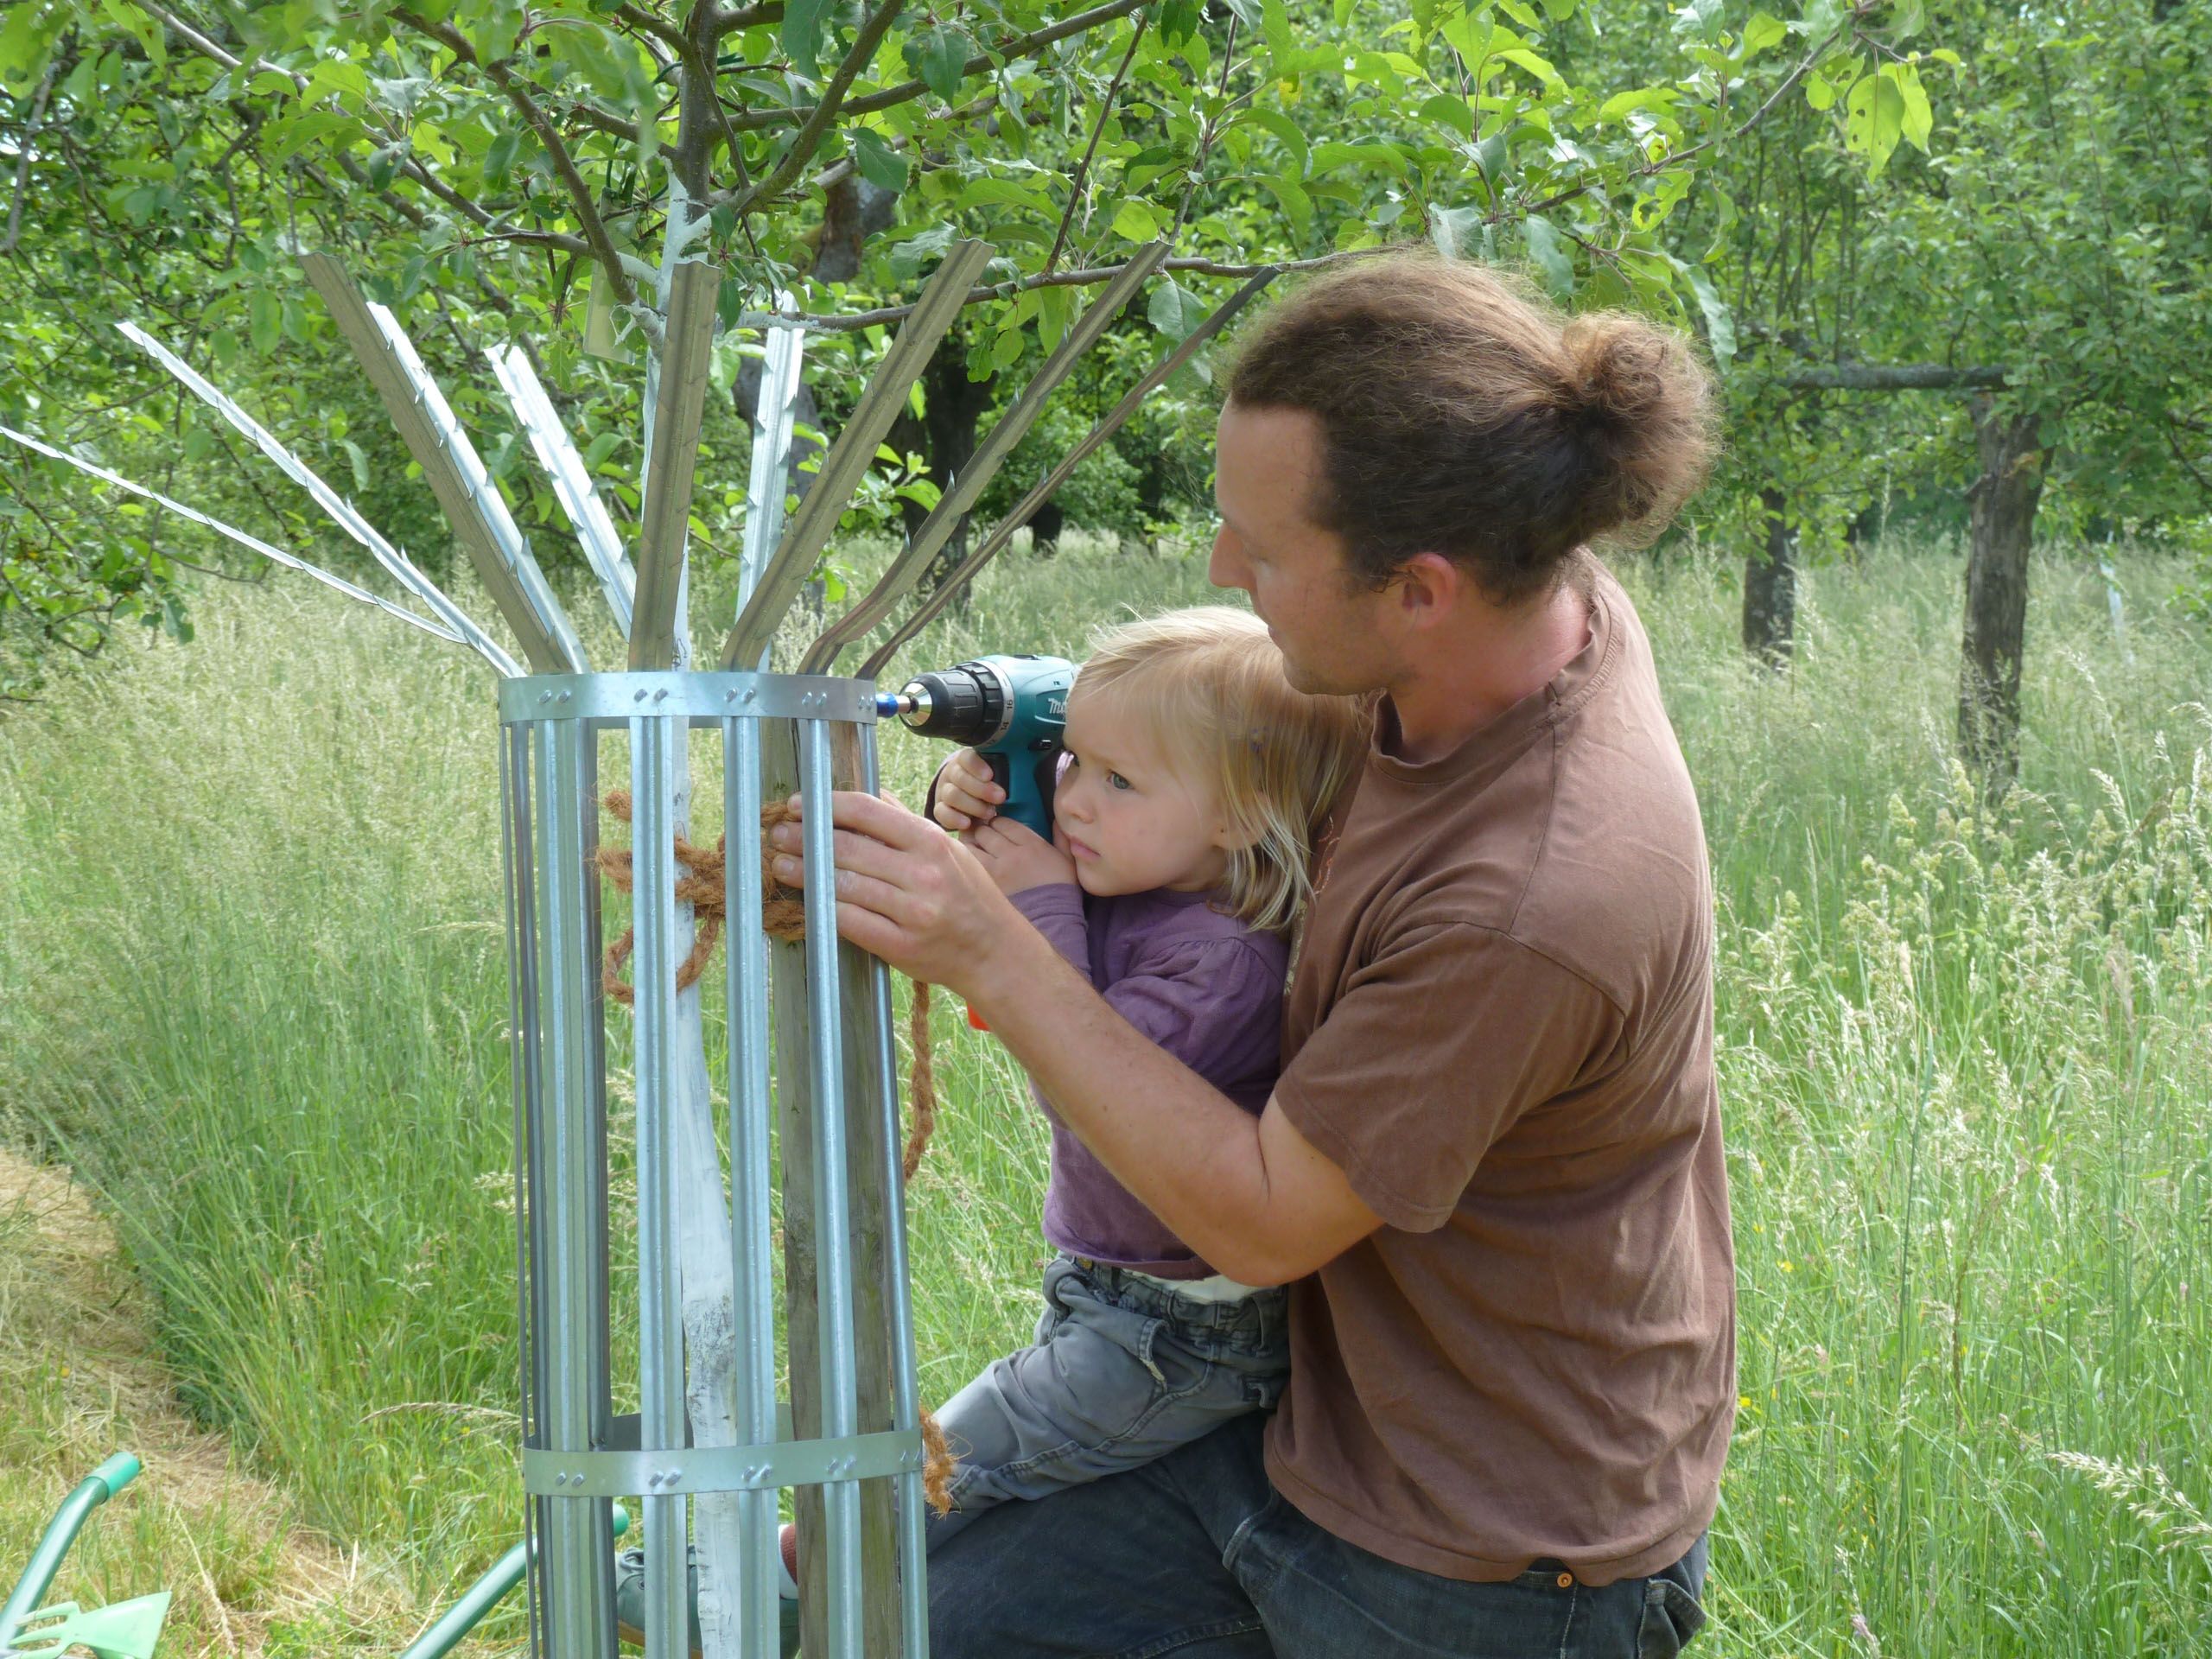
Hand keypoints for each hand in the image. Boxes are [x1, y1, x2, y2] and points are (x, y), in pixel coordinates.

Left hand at [767, 788, 1025, 993]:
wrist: (994, 952)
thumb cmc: (969, 896)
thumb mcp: (947, 850)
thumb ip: (906, 823)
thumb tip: (870, 795)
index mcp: (930, 841)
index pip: (867, 811)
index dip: (826, 805)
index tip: (798, 804)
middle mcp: (922, 873)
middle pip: (847, 847)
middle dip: (804, 839)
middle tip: (778, 833)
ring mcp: (911, 912)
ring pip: (843, 885)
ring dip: (804, 873)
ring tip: (781, 864)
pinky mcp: (900, 945)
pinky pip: (849, 922)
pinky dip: (821, 910)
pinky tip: (805, 900)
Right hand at [930, 748, 1003, 831]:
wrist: (970, 797)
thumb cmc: (989, 784)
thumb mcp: (997, 774)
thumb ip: (1005, 772)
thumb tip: (1023, 773)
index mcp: (966, 761)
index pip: (967, 758)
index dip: (977, 766)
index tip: (990, 775)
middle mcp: (952, 774)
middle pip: (960, 777)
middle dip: (982, 789)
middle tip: (1000, 798)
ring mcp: (944, 791)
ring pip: (952, 795)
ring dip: (973, 805)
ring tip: (990, 813)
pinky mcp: (940, 809)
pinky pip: (941, 813)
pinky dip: (955, 818)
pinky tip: (967, 823)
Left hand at [966, 813, 1077, 896]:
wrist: (1053, 921)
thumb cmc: (1061, 891)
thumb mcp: (1067, 860)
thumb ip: (1060, 837)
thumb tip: (1058, 819)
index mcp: (1032, 846)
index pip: (1004, 823)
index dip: (997, 823)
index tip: (997, 828)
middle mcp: (1012, 855)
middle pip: (985, 831)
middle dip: (982, 831)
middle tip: (982, 837)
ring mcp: (995, 871)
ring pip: (970, 845)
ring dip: (969, 844)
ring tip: (973, 849)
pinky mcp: (984, 886)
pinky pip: (966, 865)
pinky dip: (963, 861)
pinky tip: (966, 864)